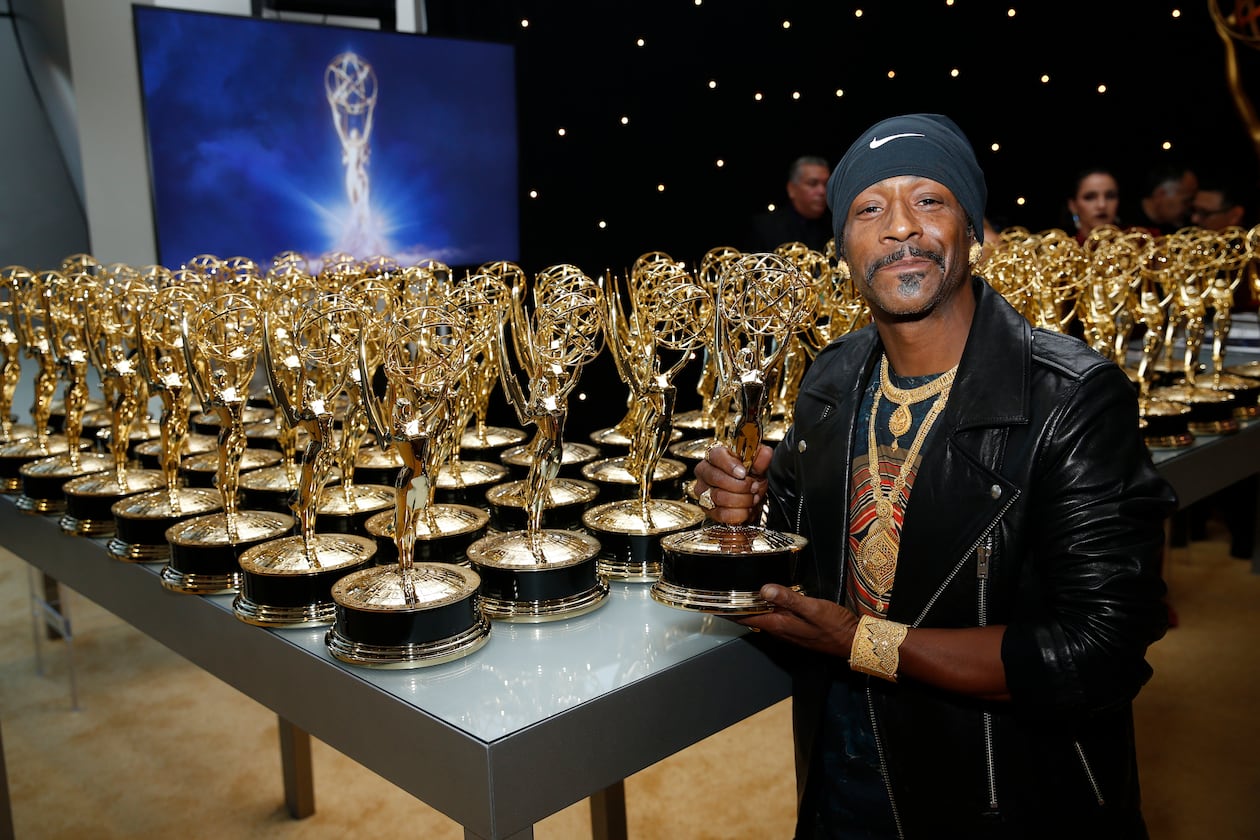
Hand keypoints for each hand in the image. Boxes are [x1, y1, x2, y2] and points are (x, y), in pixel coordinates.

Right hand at [692, 443, 772, 524]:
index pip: (716, 456)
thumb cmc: (748, 477)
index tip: (744, 473)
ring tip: (752, 498)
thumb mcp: (757, 466)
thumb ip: (761, 459)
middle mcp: (705, 472)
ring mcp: (703, 491)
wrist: (748, 495)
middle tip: (754, 487)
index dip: (730, 465)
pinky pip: (721, 514)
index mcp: (714, 456)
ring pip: (719, 497)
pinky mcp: (707, 509)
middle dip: (741, 486)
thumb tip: (765, 453)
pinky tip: (746, 509)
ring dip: (742, 500)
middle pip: (717, 478)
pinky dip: (738, 513)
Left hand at [736, 584, 858, 658]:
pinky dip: (766, 608)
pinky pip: (774, 617)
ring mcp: (787, 630)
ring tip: (740, 592)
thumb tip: (764, 589)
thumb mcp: (813, 608)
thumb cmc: (835, 626)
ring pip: (762, 617)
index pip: (746, 618)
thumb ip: (789, 599)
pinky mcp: (795, 628)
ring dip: (751, 607)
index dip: (728, 611)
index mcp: (779, 625)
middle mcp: (779, 630)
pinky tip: (768, 598)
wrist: (853, 642)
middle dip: (736, 607)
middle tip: (724, 591)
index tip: (713, 602)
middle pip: (751, 617)